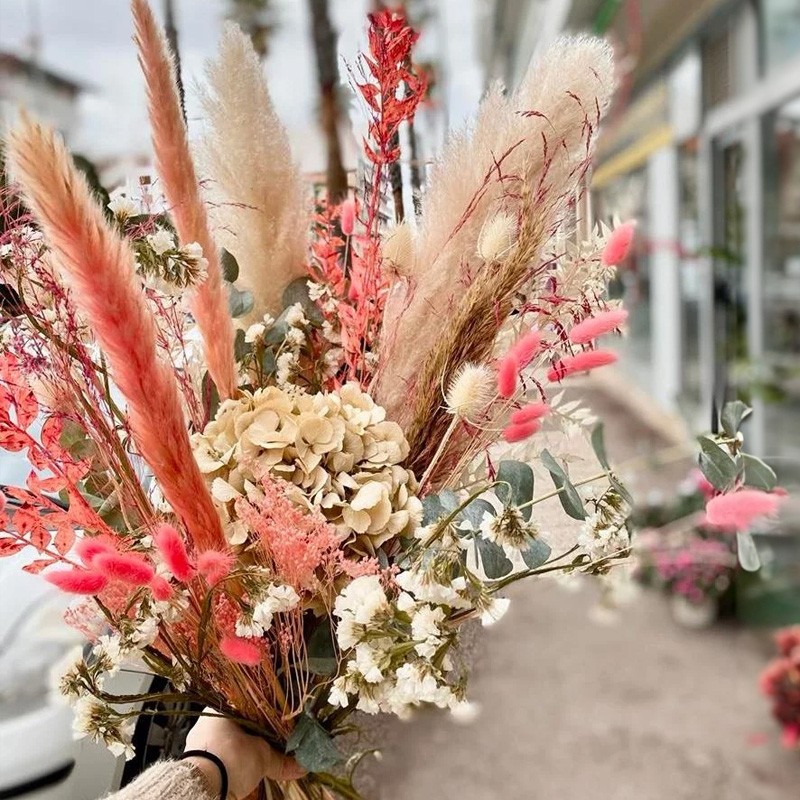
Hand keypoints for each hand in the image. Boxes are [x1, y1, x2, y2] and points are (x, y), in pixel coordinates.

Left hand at [184, 710, 304, 798]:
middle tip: (272, 745)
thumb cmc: (230, 759)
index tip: (278, 724)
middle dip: (254, 738)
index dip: (265, 716)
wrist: (203, 788)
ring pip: (228, 745)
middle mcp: (208, 723)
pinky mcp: (197, 764)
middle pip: (238, 727)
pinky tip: (244, 773)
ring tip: (260, 762)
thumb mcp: (262, 756)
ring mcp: (200, 744)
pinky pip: (220, 761)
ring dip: (242, 754)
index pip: (247, 707)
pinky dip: (232, 766)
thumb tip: (301, 766)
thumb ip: (281, 760)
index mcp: (221, 708)